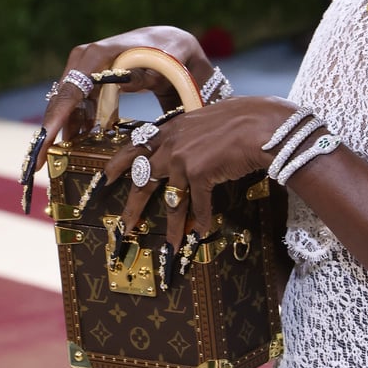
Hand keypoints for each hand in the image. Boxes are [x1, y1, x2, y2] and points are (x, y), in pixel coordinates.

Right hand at [33, 26, 213, 171]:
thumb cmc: (170, 52)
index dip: (53, 123)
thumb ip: (146, 74)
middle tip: (37, 166)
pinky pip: (77, 108)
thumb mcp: (165, 64)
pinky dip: (77, 127)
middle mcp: (84, 60)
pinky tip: (78, 147)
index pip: (70, 93)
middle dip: (48, 135)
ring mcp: (85, 70)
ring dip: (63, 135)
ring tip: (57, 163)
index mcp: (98, 55)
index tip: (42, 148)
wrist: (169, 44)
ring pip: (67, 108)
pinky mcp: (90, 82)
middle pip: (60, 103)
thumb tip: (124, 82)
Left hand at [102, 95, 300, 254]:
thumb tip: (189, 151)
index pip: (137, 146)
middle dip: (132, 207)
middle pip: (143, 179)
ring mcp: (182, 159)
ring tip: (169, 249)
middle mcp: (171, 144)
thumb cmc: (242, 119)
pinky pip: (199, 205)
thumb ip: (191, 135)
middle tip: (124, 226)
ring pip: (172, 201)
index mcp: (172, 129)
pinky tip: (203, 234)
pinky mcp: (198, 172)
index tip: (106, 177)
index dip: (119, 163)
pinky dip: (203, 221)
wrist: (261, 124)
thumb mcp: (207, 120)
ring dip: (173, 228)